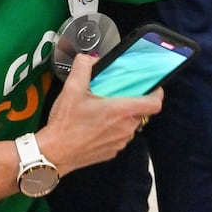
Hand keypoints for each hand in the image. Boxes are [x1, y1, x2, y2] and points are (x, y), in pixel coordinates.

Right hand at [37, 54, 162, 176]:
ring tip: (103, 107)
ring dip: (122, 115)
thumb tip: (91, 58)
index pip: (154, 103)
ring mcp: (120, 143)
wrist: (55, 153)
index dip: (157, 92)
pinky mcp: (112, 152)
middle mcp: (126, 128)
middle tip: (117, 92)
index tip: (151, 85)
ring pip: (131, 124)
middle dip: (133, 101)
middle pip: (141, 112)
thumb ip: (83, 66)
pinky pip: (120, 136)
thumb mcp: (71, 88)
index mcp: (121, 111)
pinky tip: (96, 124)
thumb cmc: (66, 123)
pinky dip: (114, 128)